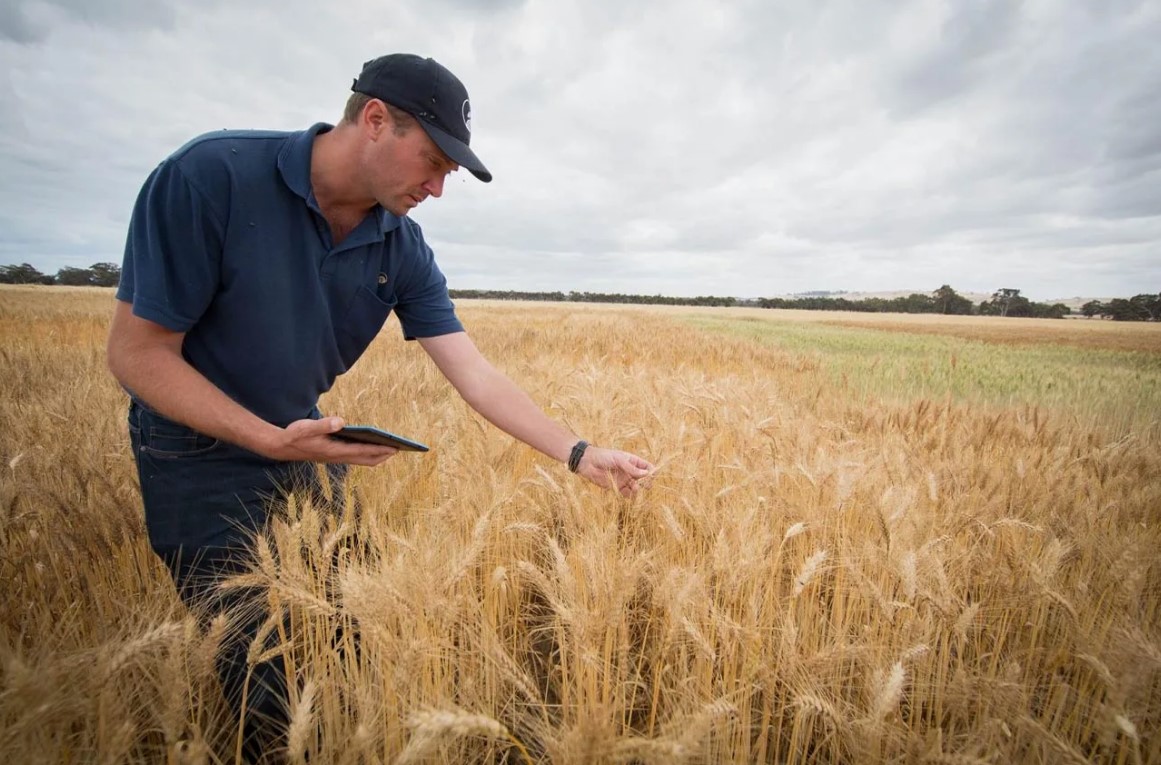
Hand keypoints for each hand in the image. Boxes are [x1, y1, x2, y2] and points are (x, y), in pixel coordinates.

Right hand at [262, 416, 398, 465]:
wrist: (281, 446)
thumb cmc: (295, 435)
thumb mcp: (307, 427)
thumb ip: (324, 424)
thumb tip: (341, 421)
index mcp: (334, 451)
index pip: (362, 451)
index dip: (379, 450)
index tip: (395, 447)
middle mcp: (337, 457)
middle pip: (366, 459)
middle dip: (384, 455)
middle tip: (401, 449)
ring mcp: (336, 457)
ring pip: (361, 460)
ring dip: (377, 456)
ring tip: (391, 448)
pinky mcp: (334, 455)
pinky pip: (355, 456)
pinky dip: (366, 453)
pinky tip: (372, 446)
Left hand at [575, 446, 654, 496]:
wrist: (588, 463)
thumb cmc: (604, 456)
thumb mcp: (619, 459)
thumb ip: (631, 468)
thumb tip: (646, 474)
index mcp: (633, 461)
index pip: (647, 467)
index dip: (652, 471)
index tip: (652, 476)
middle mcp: (630, 471)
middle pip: (644, 479)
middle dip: (647, 482)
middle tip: (645, 485)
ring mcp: (624, 480)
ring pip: (637, 488)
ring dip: (638, 490)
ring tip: (634, 488)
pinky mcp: (617, 488)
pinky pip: (627, 494)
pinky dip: (630, 496)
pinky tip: (628, 493)